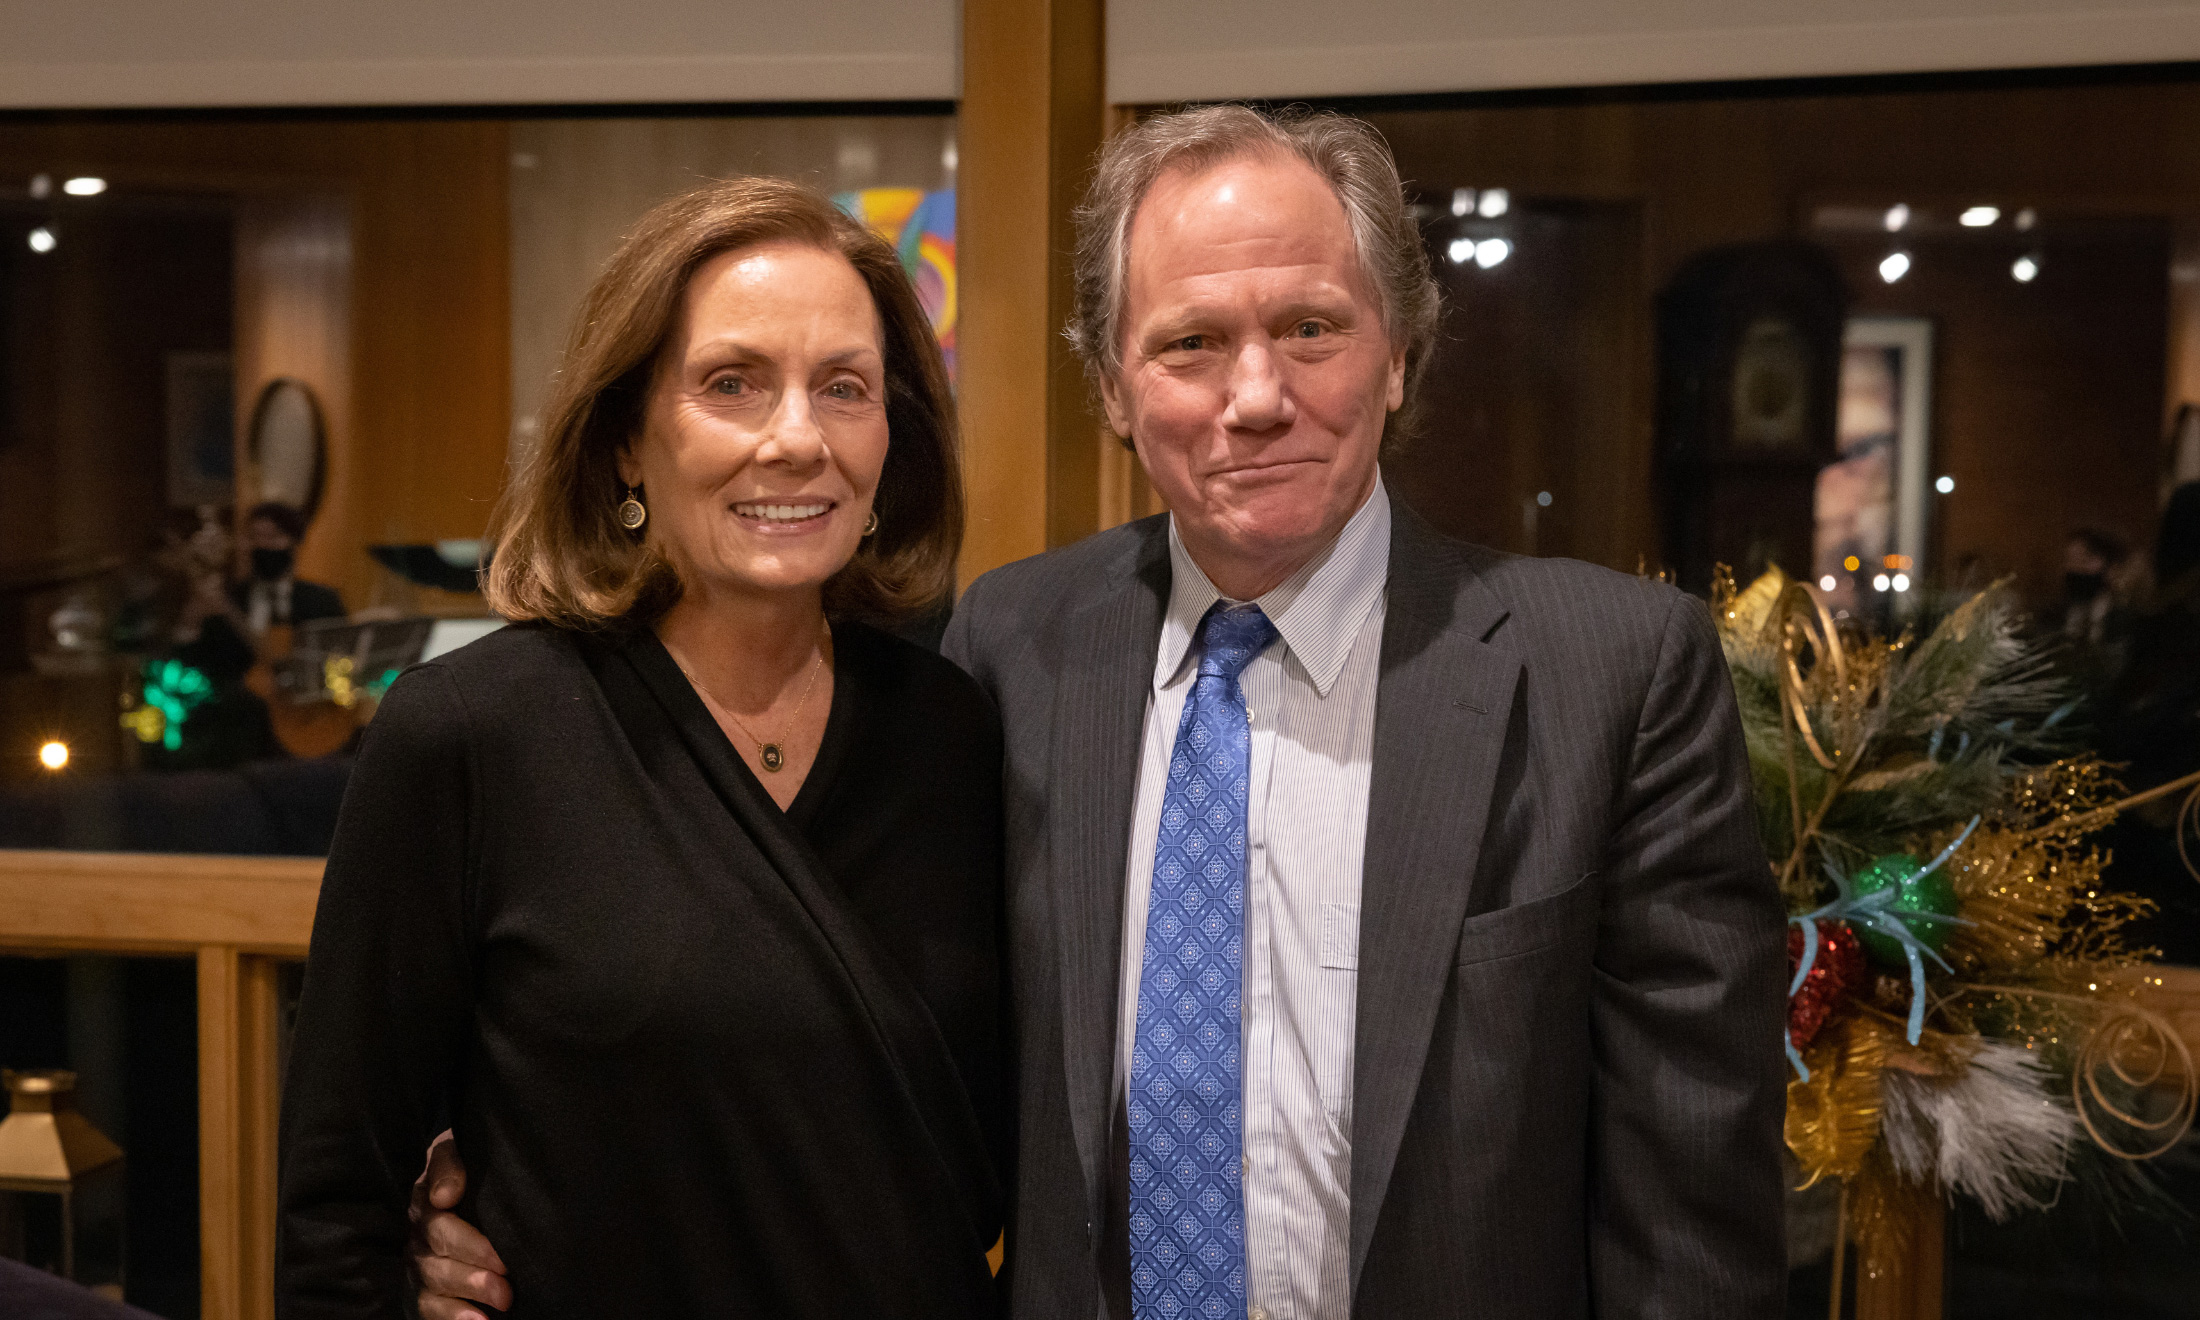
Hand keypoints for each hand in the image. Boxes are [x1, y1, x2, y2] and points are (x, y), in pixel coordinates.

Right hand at [408, 1130, 510, 1318]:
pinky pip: (429, 1310)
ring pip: (434, 1285)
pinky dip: (452, 1317)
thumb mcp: (460, 1152)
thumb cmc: (471, 1170)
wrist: (463, 1190)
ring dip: (468, 1294)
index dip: (469, 1243)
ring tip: (503, 1301)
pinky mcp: (424, 1294)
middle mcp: (419, 1236)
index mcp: (426, 1201)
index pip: (439, 1222)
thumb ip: (450, 1164)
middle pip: (439, 1257)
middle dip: (475, 1270)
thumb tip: (444, 1195)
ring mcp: (419, 1267)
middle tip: (508, 1279)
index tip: (500, 1257)